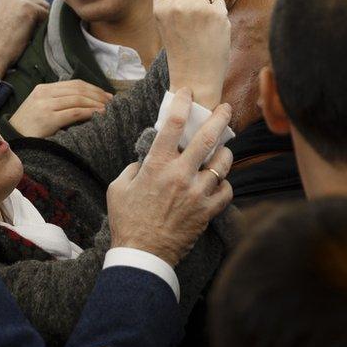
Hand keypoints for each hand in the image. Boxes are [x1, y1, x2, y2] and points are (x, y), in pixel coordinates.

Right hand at [0, 0, 48, 77]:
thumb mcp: (1, 22)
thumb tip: (35, 11)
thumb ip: (12, 12)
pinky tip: (30, 34)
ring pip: (43, 5)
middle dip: (38, 14)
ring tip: (28, 33)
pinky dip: (42, 26)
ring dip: (40, 19)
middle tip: (27, 31)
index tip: (23, 27)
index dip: (31, 13)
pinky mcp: (27, 7)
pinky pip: (46, 13)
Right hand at [9, 80, 112, 137]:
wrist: (12, 142)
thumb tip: (83, 102)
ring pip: (78, 99)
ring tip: (108, 109)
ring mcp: (45, 105)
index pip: (74, 84)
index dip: (93, 88)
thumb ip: (57, 103)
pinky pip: (74, 112)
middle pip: (78, 89)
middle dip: (98, 95)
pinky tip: (98, 115)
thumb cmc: (28, 129)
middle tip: (112, 102)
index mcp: (42, 89)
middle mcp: (44, 94)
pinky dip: (89, 112)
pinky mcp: (48, 118)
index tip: (106, 96)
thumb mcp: (40, 109)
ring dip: (96, 103)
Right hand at [107, 88, 232, 265]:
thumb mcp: (119, 187)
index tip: (187, 93)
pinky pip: (227, 189)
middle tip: (226, 108)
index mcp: (157, 165)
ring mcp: (197, 192)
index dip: (182, 103)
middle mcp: (180, 174)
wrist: (143, 253)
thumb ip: (133, 168)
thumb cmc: (127, 220)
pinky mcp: (208, 211)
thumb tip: (145, 160)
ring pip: (223, 162)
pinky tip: (219, 182)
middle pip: (208, 137)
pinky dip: (225, 183)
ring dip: (225, 152)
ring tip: (223, 149)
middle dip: (219, 117)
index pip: (172, 124)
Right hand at [154, 0, 230, 109]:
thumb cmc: (185, 52)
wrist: (194, 77)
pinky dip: (222, 14)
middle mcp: (174, 5)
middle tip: (199, 15)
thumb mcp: (171, 25)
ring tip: (206, 26)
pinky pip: (222, 2)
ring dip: (212, 2)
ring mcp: (193, 8)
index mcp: (160, 8)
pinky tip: (214, 31)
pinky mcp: (213, 12)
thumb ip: (178, 2)